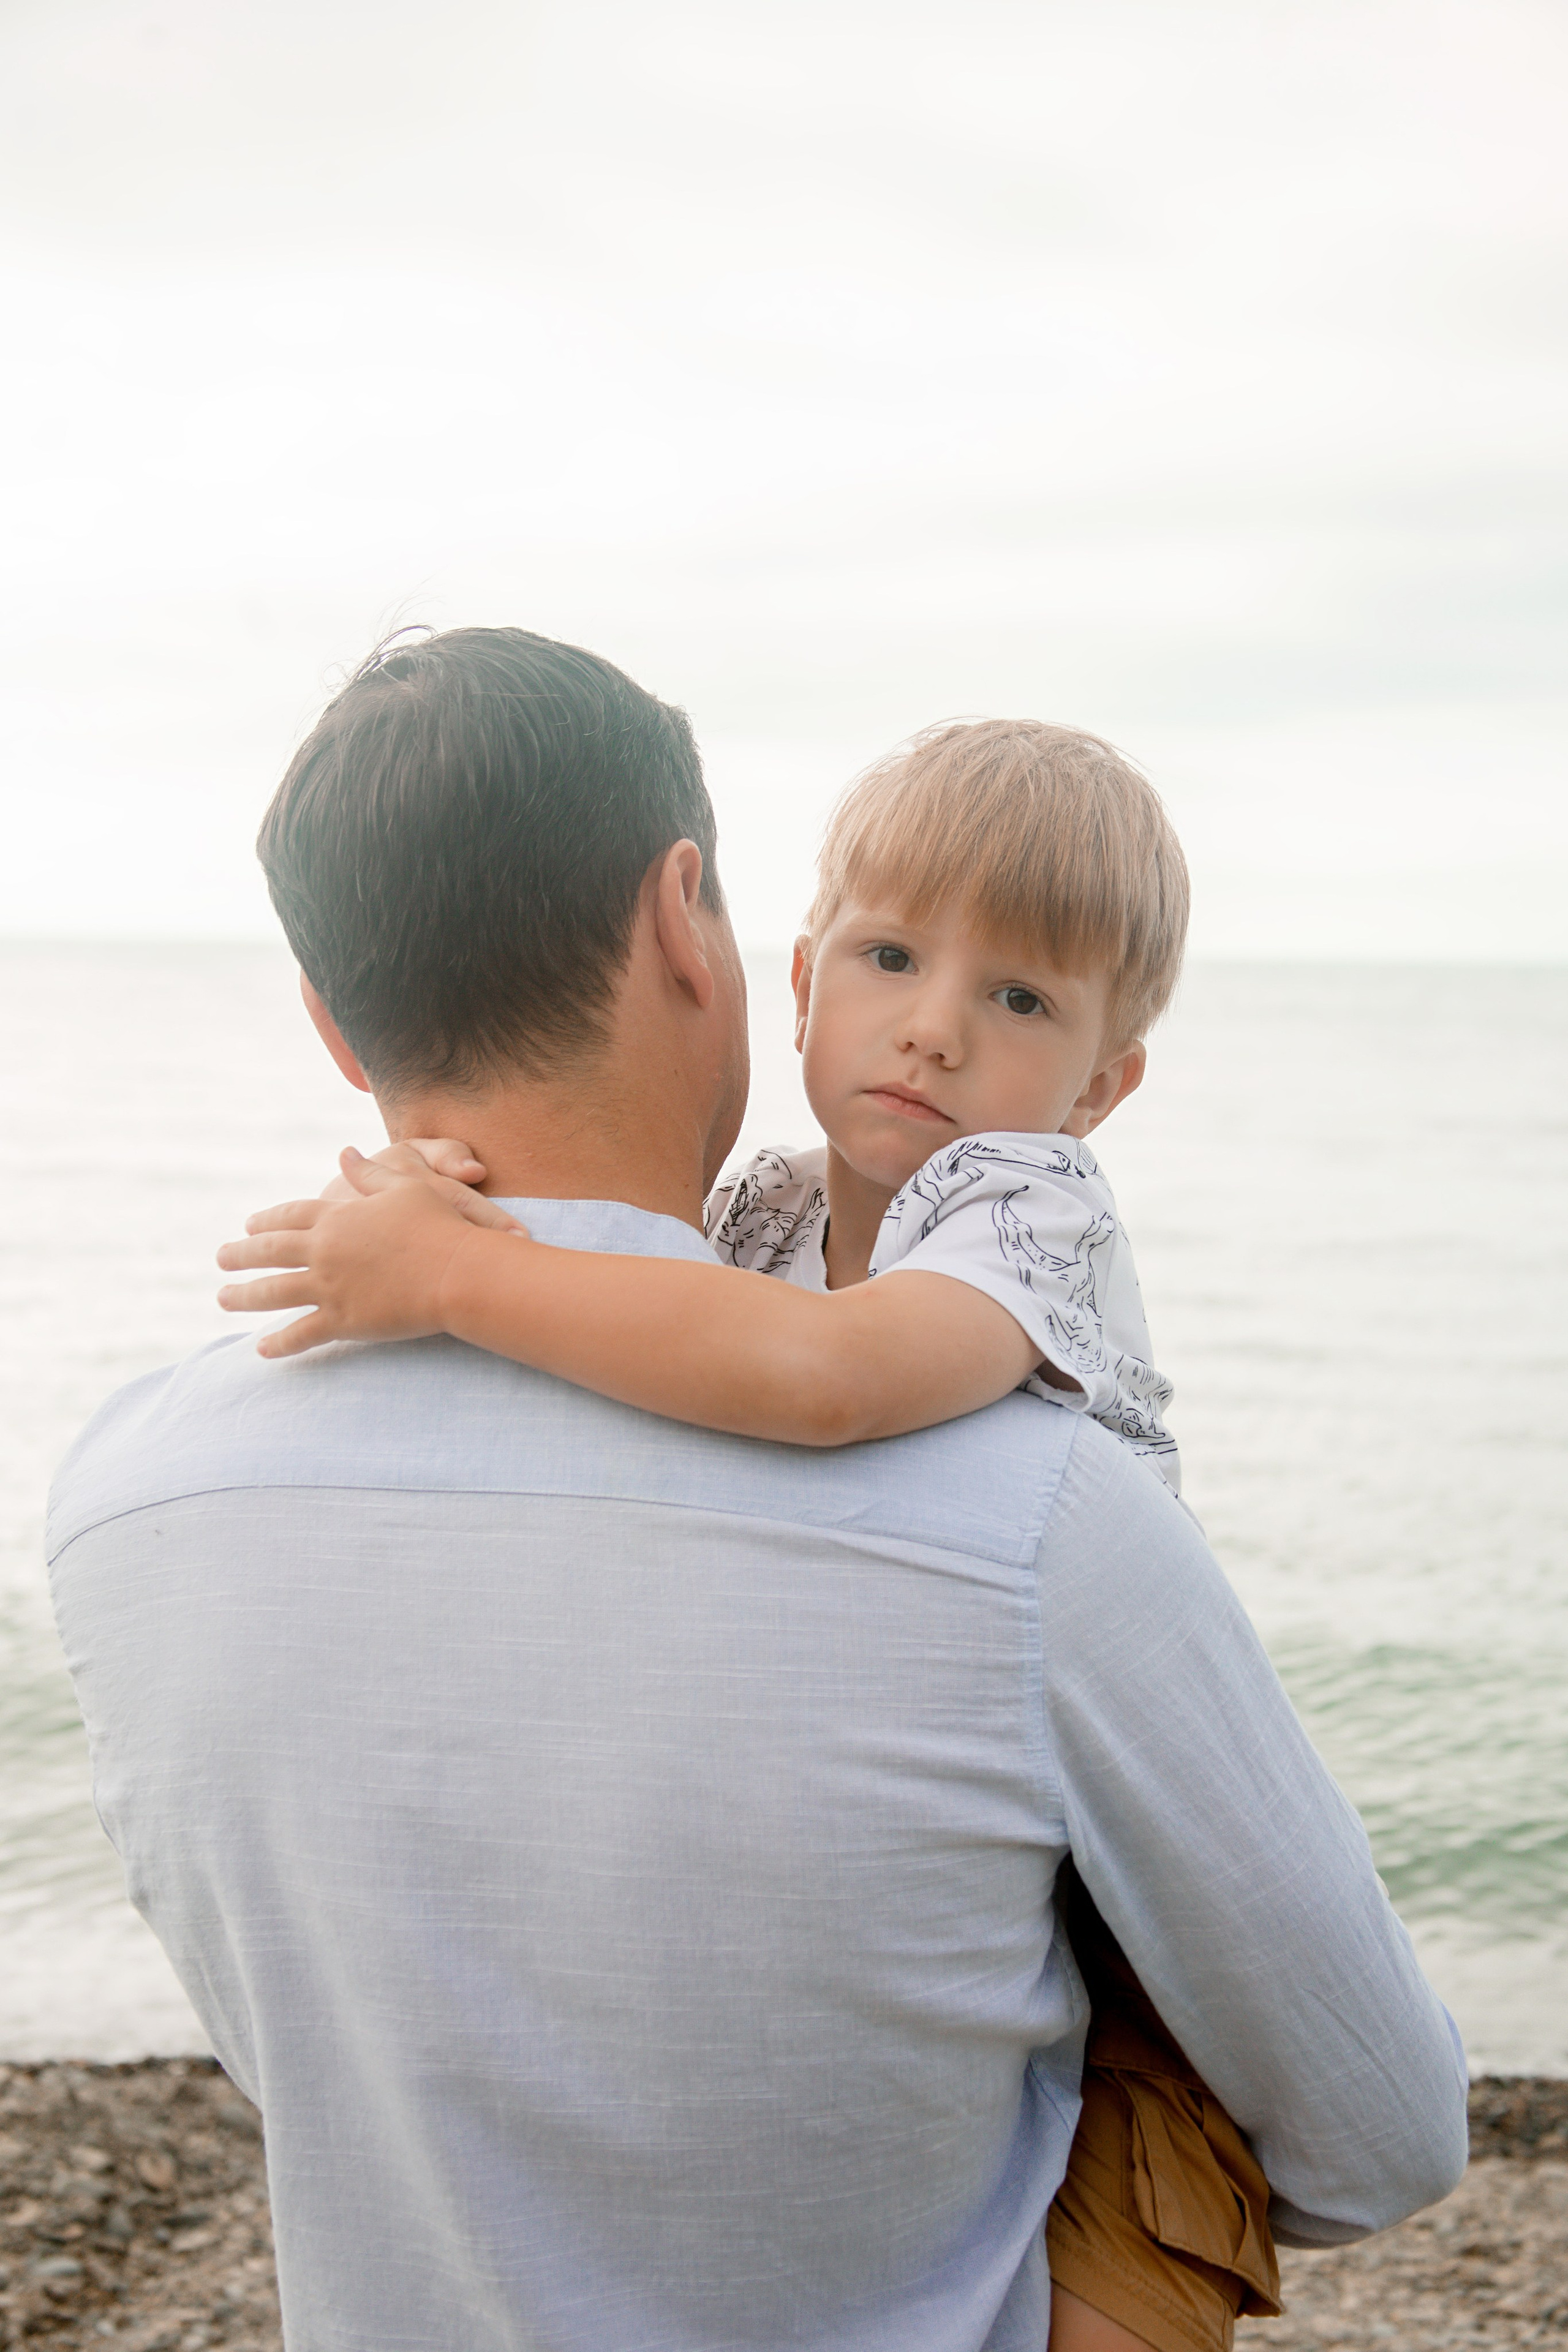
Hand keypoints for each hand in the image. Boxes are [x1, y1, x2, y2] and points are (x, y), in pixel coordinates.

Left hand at [217, 1151, 527, 1358]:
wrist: (456, 1271)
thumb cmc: (438, 1225)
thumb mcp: (405, 1187)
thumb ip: (369, 1173)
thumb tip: (345, 1152)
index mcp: (337, 1217)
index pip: (290, 1215)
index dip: (267, 1220)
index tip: (248, 1225)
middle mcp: (324, 1250)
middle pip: (270, 1252)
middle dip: (241, 1255)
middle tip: (221, 1258)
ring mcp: (330, 1287)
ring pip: (274, 1292)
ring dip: (244, 1296)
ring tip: (223, 1298)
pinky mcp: (343, 1320)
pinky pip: (301, 1334)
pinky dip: (279, 1343)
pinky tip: (261, 1349)